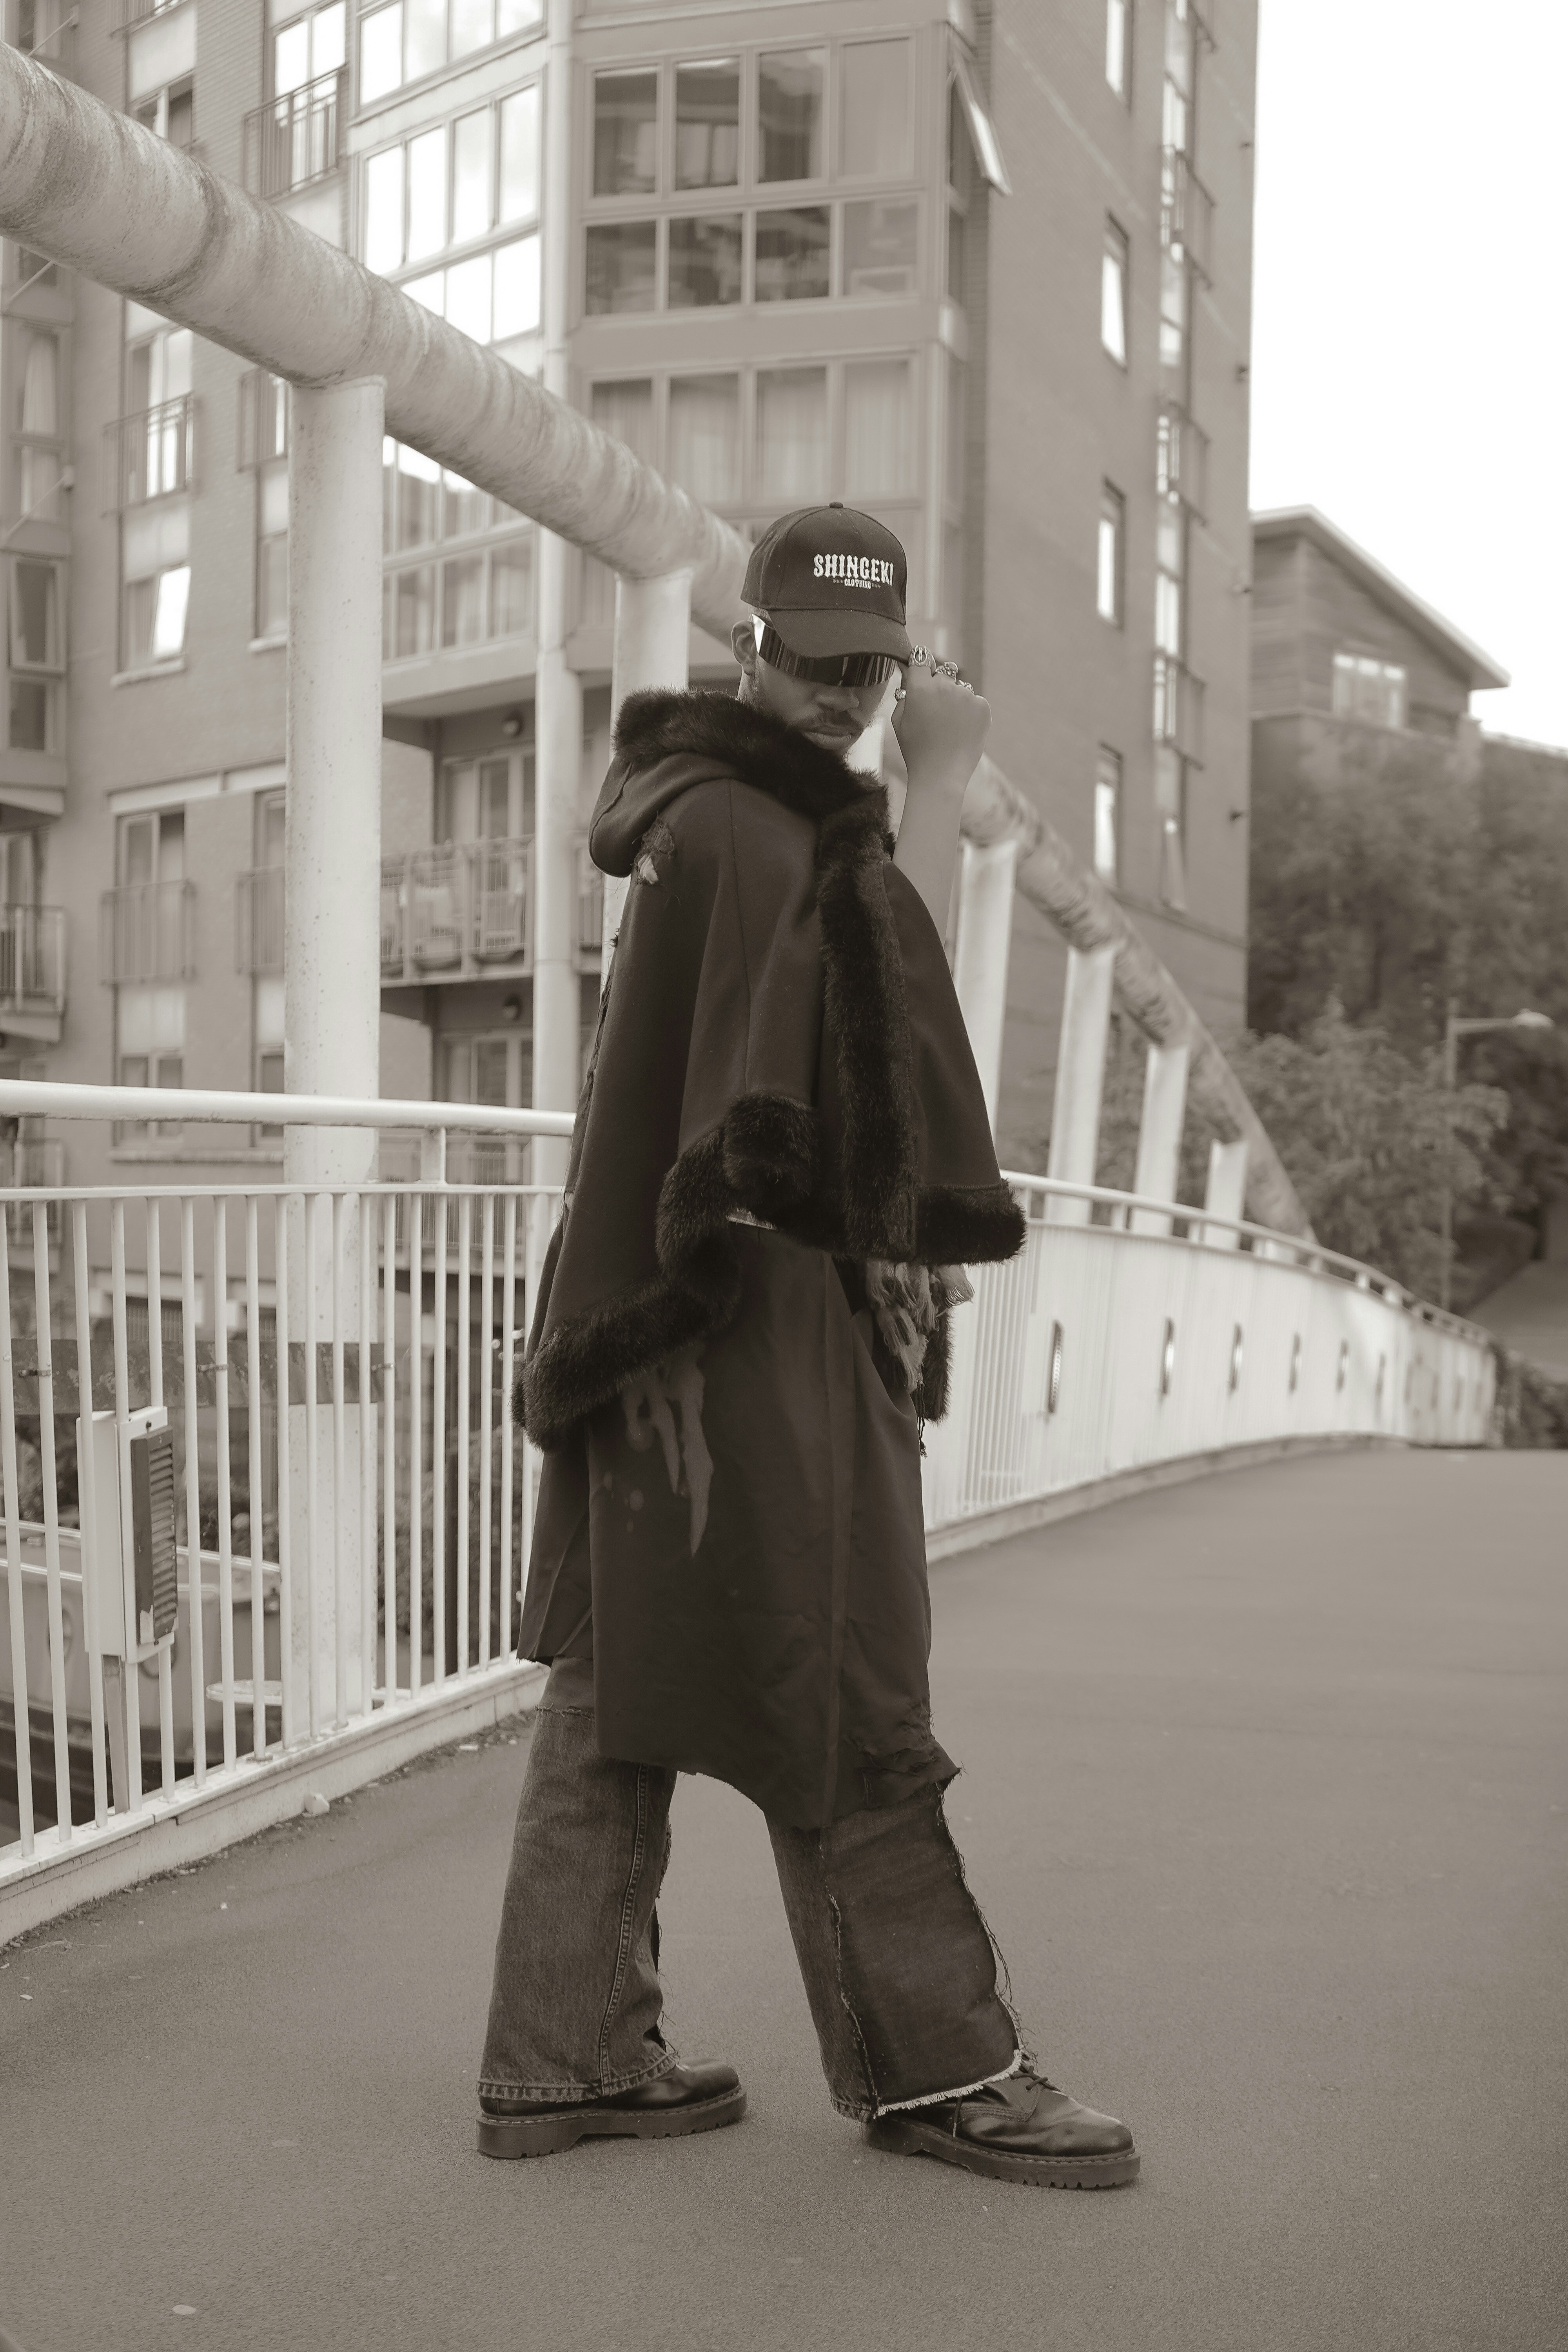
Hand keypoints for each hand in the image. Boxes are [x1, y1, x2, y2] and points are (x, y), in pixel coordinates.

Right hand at [891, 648, 990, 793]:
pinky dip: (969, 712)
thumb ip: (904, 692)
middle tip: (935, 710)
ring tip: (949, 726)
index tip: (921, 671)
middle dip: (939, 685)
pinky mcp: (982, 707)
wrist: (941, 775)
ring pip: (960, 688)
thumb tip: (910, 673)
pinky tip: (961, 730)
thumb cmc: (915, 749)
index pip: (920, 657)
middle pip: (943, 673)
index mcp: (920, 687)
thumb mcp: (898, 719)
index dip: (920, 663)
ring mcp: (966, 695)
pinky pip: (974, 701)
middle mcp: (944, 686)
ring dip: (956, 699)